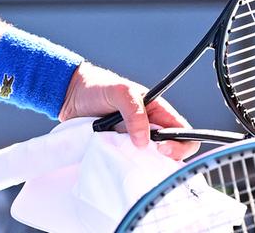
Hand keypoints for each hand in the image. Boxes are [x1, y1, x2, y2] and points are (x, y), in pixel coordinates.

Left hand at [56, 62, 199, 160]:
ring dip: (143, 164)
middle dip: (163, 158)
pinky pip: (130, 164)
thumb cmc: (97, 87)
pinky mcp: (120, 151)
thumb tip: (143, 139)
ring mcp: (134, 141)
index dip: (180, 143)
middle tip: (145, 156)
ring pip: (150, 161)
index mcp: (158, 111)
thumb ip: (134, 111)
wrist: (71, 95)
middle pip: (171, 151)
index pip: (183, 131)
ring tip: (129, 158)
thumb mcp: (119, 92)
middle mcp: (150, 128)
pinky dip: (128, 167)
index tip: (162, 148)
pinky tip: (120, 163)